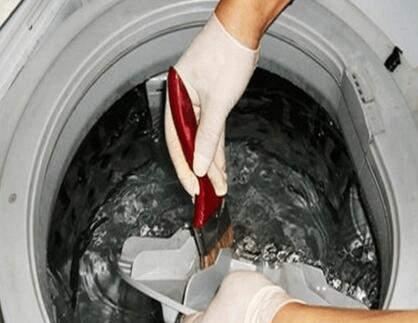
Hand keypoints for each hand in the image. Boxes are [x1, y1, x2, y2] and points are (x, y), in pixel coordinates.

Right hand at [165, 14, 257, 196]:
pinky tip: (221, 168)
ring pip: (203, 143)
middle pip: (189, 145)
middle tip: (207, 194)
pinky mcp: (212, 106)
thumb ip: (208, 137)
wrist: (242, 33)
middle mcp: (184, 105)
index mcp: (176, 100)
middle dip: (200, 171)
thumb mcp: (218, 102)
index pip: (175, 142)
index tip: (193, 188)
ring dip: (211, 164)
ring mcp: (198, 106)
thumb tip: (200, 166)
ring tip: (218, 187)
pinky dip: (218, 151)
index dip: (184, 167)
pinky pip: (214, 135)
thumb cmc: (226, 55)